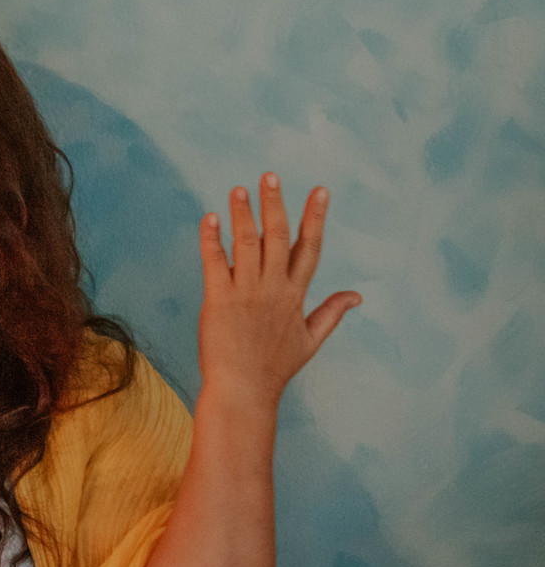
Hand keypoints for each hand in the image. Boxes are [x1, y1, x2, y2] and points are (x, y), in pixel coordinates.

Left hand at [197, 172, 359, 406]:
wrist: (243, 391)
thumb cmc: (274, 368)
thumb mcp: (310, 340)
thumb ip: (332, 313)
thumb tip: (358, 296)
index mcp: (295, 295)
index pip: (309, 248)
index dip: (315, 217)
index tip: (320, 190)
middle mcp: (273, 289)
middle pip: (277, 236)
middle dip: (275, 203)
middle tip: (270, 175)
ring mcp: (246, 293)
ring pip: (247, 242)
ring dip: (242, 213)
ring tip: (238, 189)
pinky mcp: (218, 300)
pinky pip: (215, 261)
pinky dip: (211, 238)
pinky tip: (209, 219)